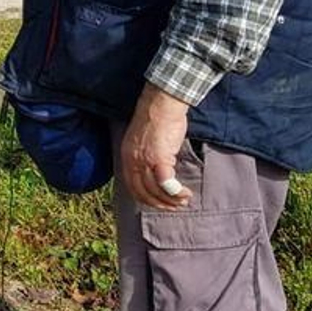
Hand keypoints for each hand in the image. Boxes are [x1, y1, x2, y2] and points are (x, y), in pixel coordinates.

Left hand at [120, 84, 192, 210]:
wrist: (160, 104)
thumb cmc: (156, 119)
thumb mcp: (142, 141)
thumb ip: (145, 156)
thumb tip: (155, 172)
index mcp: (127, 157)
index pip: (132, 186)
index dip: (145, 199)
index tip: (158, 203)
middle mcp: (132, 161)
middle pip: (143, 192)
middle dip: (159, 203)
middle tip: (174, 206)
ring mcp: (145, 160)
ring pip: (155, 190)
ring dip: (171, 200)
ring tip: (183, 200)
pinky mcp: (159, 158)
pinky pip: (166, 183)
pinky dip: (176, 192)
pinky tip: (184, 193)